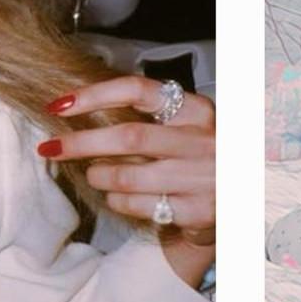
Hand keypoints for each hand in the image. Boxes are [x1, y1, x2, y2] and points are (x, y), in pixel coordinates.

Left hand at [38, 76, 215, 243]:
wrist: (250, 195)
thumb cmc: (200, 152)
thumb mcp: (184, 123)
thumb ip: (145, 113)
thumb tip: (76, 107)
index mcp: (195, 109)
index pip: (137, 90)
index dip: (93, 95)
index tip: (58, 104)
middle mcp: (203, 140)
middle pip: (128, 136)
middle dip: (81, 142)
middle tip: (50, 147)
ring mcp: (203, 177)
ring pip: (129, 176)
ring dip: (99, 174)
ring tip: (91, 173)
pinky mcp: (199, 211)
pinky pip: (141, 206)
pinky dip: (118, 200)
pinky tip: (115, 196)